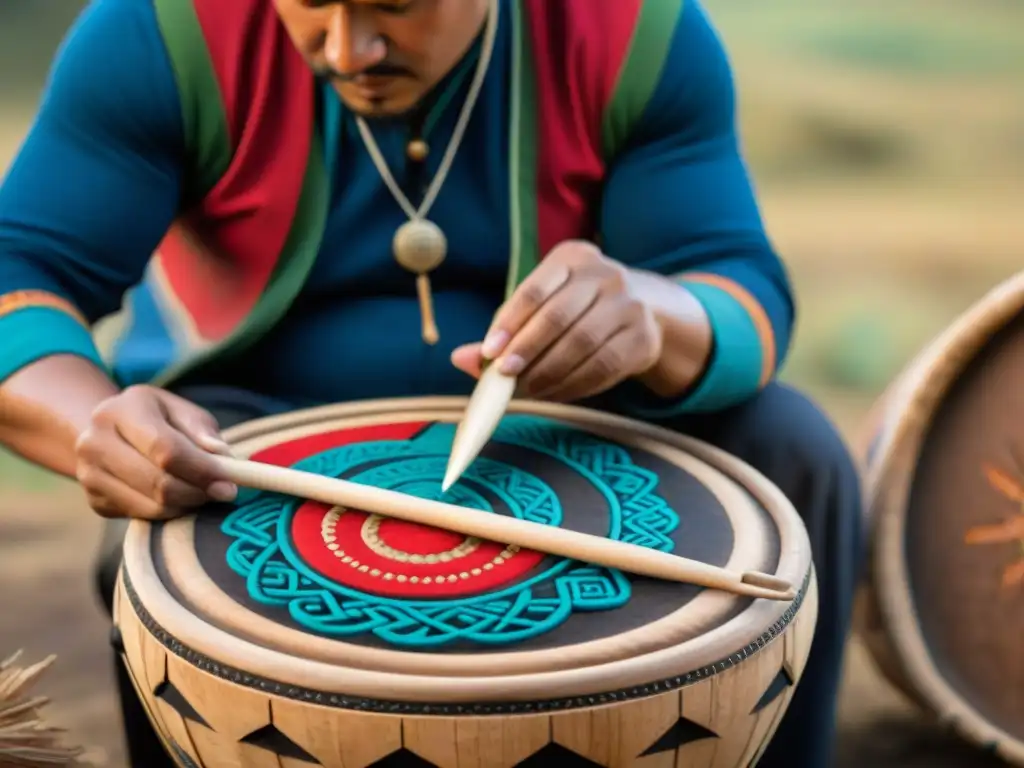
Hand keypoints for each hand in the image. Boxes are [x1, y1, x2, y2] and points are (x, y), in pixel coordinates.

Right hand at [74, 385, 236, 520]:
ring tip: (203, 491)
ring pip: (152, 505)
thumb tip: (220, 456)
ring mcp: (89, 475)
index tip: (230, 482)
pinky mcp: (95, 501)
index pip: (164, 448)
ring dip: (187, 504)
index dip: (201, 469)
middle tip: (224, 492)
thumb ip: (201, 429)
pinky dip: (170, 512)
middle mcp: (94, 442)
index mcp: (119, 411)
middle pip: (158, 481)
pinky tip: (180, 497)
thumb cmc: (155, 419)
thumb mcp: (179, 410)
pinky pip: (143, 516)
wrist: (107, 433)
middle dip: (198, 491)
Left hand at [452, 240, 662, 401]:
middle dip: (527, 349)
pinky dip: (573, 384)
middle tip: (505, 375)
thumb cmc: (579, 308)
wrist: (647, 312)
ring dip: (549, 372)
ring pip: (581, 343)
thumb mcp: (544, 307)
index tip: (490, 352)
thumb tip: (460, 358)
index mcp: (573, 258)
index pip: (535, 289)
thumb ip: (504, 331)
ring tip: (527, 389)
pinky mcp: (642, 338)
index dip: (510, 322)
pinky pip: (602, 366)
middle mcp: (605, 275)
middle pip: (558, 316)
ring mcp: (629, 305)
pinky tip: (554, 392)